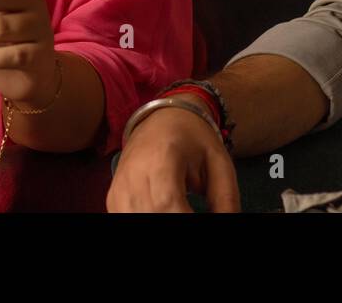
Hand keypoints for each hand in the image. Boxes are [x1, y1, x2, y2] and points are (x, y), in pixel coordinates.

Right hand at [106, 95, 239, 212]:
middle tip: (194, 212)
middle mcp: (134, 172)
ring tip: (182, 209)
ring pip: (134, 218)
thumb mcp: (220, 163)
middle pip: (151, 214)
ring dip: (160, 220)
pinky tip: (167, 211)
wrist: (163, 118)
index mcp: (162, 157)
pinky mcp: (113, 197)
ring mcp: (119, 186)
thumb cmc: (193, 139)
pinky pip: (125, 217)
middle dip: (176, 221)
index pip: (166, 202)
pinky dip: (147, 218)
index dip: (184, 217)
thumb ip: (226, 199)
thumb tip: (228, 223)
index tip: (204, 218)